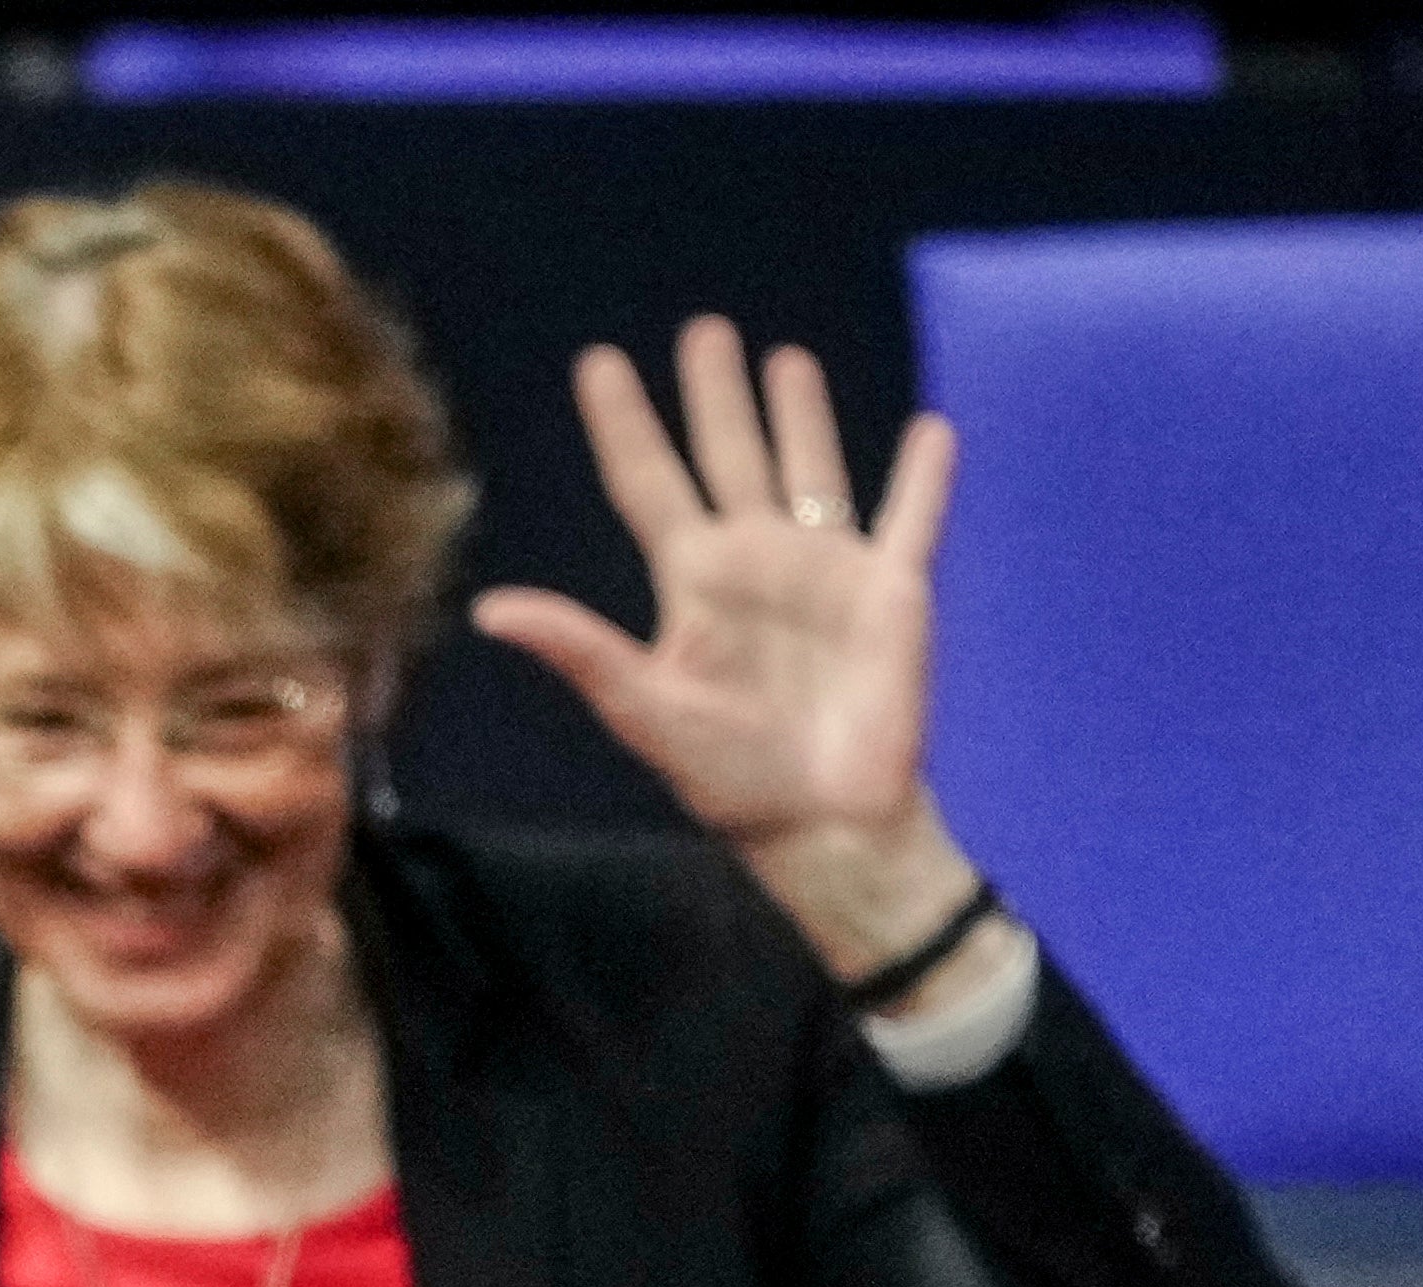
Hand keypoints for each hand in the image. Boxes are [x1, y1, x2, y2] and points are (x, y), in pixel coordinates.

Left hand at [466, 319, 985, 985]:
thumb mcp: (643, 709)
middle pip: (728, 456)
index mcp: (692, 583)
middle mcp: (754, 562)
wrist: (820, 820)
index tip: (598, 362)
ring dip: (800, 415)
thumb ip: (580, 650)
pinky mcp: (892, 590)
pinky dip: (924, 478)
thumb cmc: (727, 777)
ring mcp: (825, 569)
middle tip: (703, 330)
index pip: (647, 483)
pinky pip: (912, 520)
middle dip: (715, 395)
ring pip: (811, 468)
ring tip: (786, 358)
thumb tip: (489, 609)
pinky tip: (933, 429)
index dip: (625, 422)